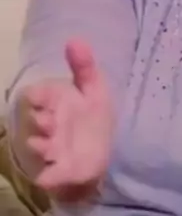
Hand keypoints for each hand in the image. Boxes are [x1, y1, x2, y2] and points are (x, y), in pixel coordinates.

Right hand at [16, 38, 113, 201]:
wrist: (111, 152)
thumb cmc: (97, 118)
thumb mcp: (95, 90)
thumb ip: (85, 66)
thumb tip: (74, 39)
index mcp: (57, 103)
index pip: (35, 95)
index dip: (38, 95)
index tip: (45, 97)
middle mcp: (50, 125)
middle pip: (35, 121)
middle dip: (42, 120)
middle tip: (53, 121)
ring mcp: (53, 149)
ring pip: (37, 145)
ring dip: (42, 144)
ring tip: (53, 143)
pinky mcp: (60, 172)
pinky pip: (47, 176)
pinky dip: (49, 176)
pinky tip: (52, 172)